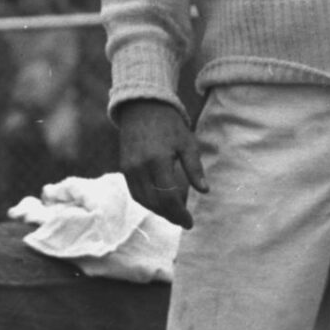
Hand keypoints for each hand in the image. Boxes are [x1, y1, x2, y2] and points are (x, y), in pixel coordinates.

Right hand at [116, 98, 205, 228]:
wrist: (142, 107)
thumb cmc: (169, 124)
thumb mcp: (187, 142)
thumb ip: (194, 168)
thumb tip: (205, 191)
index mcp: (158, 160)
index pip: (169, 197)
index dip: (180, 214)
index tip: (189, 223)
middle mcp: (140, 167)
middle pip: (155, 202)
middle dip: (170, 215)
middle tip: (183, 220)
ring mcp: (129, 168)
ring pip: (143, 200)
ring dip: (158, 211)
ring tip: (173, 214)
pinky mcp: (124, 167)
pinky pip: (135, 192)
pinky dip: (147, 201)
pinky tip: (159, 203)